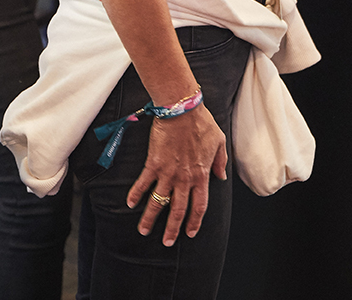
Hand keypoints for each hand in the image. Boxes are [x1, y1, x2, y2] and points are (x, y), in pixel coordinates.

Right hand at [127, 106, 227, 245]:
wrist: (182, 109)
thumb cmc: (201, 123)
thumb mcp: (219, 142)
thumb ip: (220, 162)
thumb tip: (221, 177)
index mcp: (201, 175)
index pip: (198, 205)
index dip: (194, 221)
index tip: (189, 233)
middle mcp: (184, 178)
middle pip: (178, 210)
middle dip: (171, 228)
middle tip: (166, 242)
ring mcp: (168, 172)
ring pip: (158, 201)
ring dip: (150, 217)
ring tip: (144, 230)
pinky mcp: (153, 163)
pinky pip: (143, 183)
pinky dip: (136, 194)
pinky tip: (130, 204)